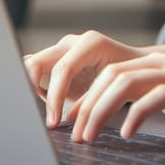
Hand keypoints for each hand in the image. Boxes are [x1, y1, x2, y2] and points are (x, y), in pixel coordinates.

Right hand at [22, 30, 147, 126]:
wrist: (134, 66)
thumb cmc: (127, 77)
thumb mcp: (112, 89)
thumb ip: (90, 100)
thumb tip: (70, 121)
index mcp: (89, 43)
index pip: (62, 69)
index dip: (54, 98)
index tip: (53, 122)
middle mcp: (72, 42)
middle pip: (36, 62)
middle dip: (33, 91)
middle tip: (43, 117)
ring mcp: (61, 48)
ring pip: (30, 63)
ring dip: (32, 89)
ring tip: (46, 111)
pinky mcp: (55, 58)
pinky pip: (35, 69)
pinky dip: (35, 87)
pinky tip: (48, 105)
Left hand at [66, 49, 164, 141]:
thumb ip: (164, 94)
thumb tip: (133, 113)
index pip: (115, 69)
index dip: (88, 93)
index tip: (74, 117)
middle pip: (114, 73)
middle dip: (87, 103)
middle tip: (74, 131)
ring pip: (128, 81)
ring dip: (102, 109)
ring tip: (90, 135)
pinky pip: (158, 96)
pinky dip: (137, 114)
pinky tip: (128, 133)